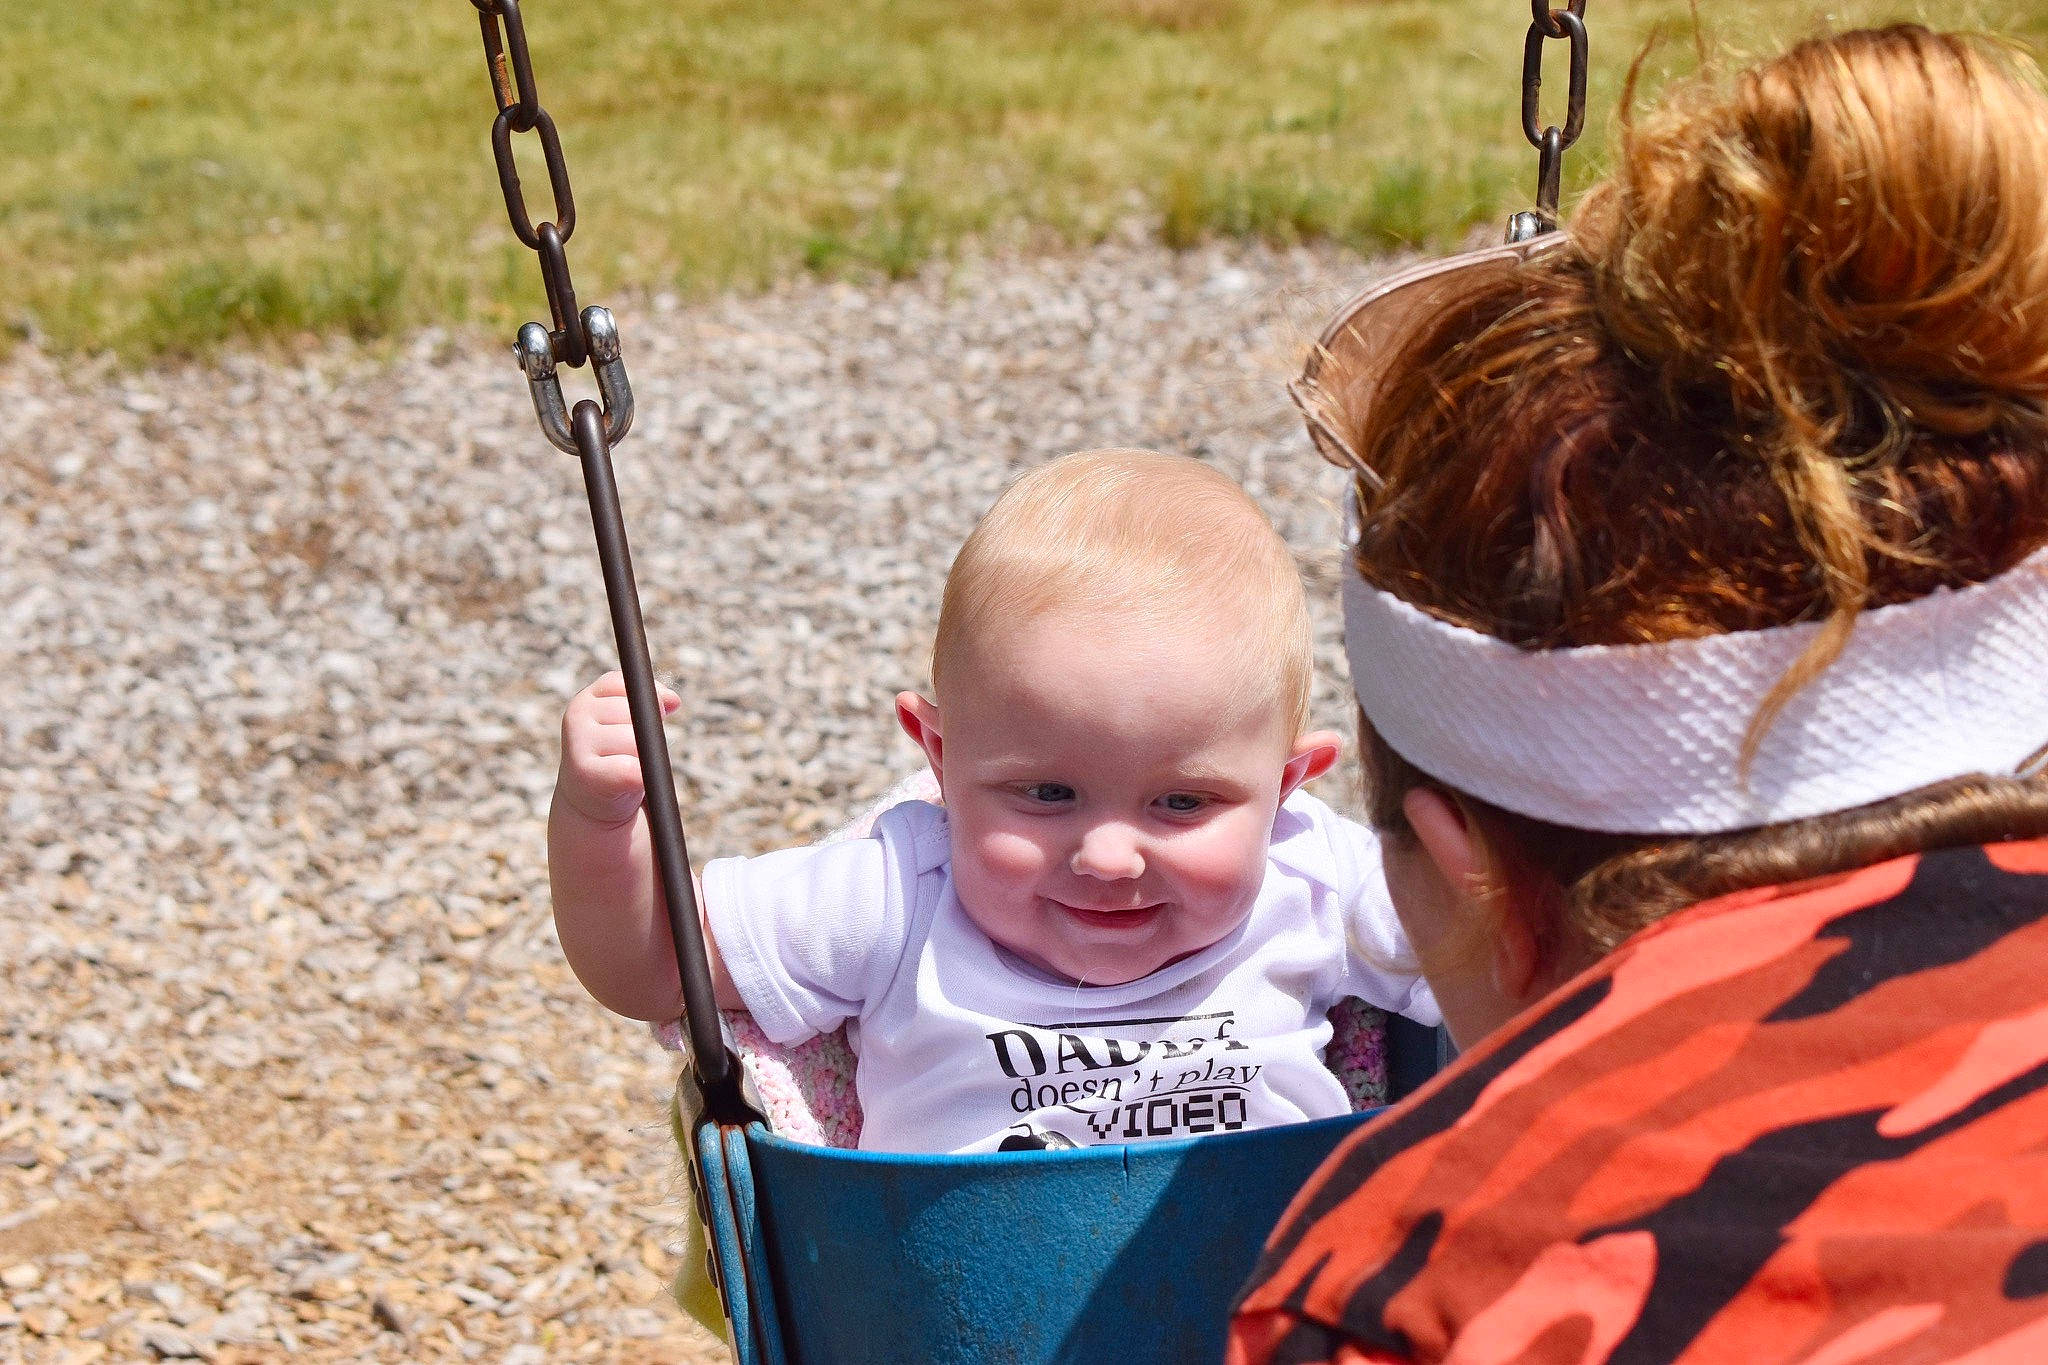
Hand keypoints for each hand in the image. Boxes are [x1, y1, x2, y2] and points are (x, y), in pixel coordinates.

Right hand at [556, 671, 680, 826]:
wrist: (588, 803)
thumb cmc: (614, 759)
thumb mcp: (627, 724)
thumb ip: (648, 704)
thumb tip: (673, 700)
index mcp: (588, 698)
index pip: (629, 684)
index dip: (649, 702)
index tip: (647, 721)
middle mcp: (577, 715)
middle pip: (636, 712)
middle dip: (647, 734)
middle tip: (632, 753)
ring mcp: (577, 743)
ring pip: (635, 740)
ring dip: (643, 757)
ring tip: (628, 767)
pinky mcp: (585, 772)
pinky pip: (631, 768)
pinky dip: (640, 777)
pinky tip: (630, 782)